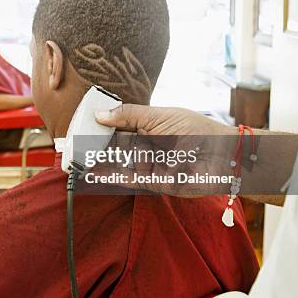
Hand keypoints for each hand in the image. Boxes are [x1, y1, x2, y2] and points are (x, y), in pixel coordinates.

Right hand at [89, 105, 236, 196]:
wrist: (223, 155)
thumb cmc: (197, 129)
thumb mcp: (159, 115)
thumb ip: (129, 115)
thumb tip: (100, 115)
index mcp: (149, 126)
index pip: (119, 126)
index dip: (101, 126)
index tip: (81, 126)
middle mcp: (147, 146)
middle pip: (116, 146)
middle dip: (95, 146)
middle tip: (74, 145)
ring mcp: (149, 164)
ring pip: (119, 164)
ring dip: (98, 162)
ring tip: (77, 159)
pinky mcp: (154, 182)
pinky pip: (129, 180)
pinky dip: (110, 177)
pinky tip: (94, 173)